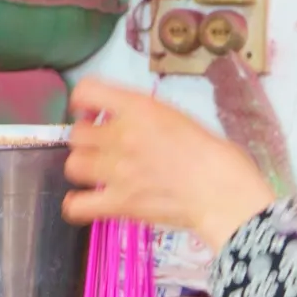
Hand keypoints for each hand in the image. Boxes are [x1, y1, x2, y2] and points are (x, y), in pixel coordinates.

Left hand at [64, 78, 277, 252]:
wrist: (223, 192)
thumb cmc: (214, 155)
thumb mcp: (180, 118)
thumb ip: (147, 118)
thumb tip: (133, 126)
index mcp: (138, 108)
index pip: (87, 91)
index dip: (83, 102)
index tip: (91, 112)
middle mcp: (121, 135)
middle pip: (76, 134)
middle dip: (86, 139)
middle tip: (101, 147)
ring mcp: (116, 171)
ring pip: (73, 165)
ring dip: (83, 168)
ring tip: (98, 174)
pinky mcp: (119, 203)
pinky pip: (76, 205)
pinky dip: (77, 205)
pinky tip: (87, 203)